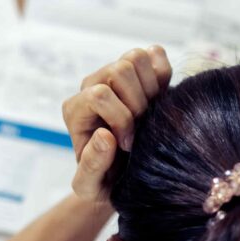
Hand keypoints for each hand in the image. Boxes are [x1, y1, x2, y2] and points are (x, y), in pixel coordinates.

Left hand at [62, 46, 172, 202]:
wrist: (125, 176)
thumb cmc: (106, 182)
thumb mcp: (91, 187)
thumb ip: (91, 167)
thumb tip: (105, 136)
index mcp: (75, 110)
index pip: (100, 94)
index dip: (121, 119)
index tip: (128, 146)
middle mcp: (92, 86)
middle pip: (120, 70)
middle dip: (138, 105)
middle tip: (141, 131)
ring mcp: (116, 75)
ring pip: (136, 57)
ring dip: (151, 89)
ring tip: (150, 116)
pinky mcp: (139, 72)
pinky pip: (155, 54)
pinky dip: (163, 74)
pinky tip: (160, 100)